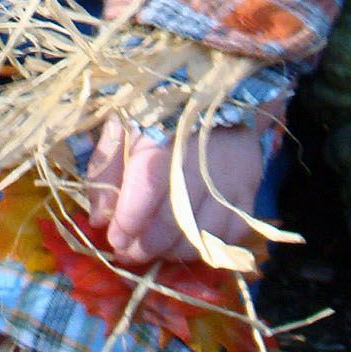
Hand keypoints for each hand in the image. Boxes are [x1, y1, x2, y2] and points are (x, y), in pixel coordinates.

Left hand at [85, 113, 270, 268]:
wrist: (215, 97)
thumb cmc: (160, 113)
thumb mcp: (123, 125)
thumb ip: (106, 169)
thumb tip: (100, 218)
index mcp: (165, 131)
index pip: (148, 185)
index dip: (129, 219)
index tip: (114, 238)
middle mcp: (203, 156)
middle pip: (174, 217)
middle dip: (145, 245)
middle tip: (127, 253)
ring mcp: (231, 176)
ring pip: (203, 234)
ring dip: (172, 252)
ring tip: (152, 251)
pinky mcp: (250, 190)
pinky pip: (230, 236)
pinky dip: (206, 248)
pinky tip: (184, 243)